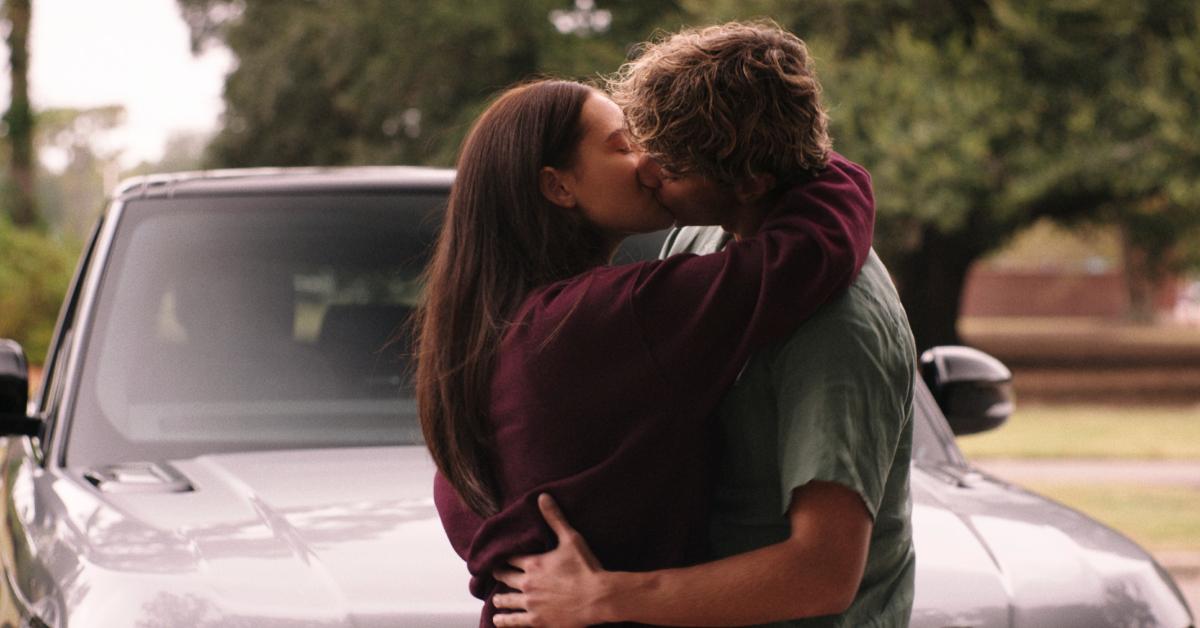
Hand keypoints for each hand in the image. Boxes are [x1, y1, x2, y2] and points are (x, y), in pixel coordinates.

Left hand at [492, 493, 611, 626]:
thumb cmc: (586, 567)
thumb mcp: (571, 539)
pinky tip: (499, 620)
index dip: (504, 556)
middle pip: (505, 577)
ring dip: (500, 599)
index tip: (499, 557)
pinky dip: (505, 621)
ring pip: (506, 600)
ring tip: (496, 600)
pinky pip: (514, 621)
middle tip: (495, 574)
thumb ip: (555, 519)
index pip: (510, 557)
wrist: (597, 597)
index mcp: (533, 563)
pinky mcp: (537, 620)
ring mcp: (531, 603)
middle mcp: (527, 583)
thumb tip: (543, 497)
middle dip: (499, 575)